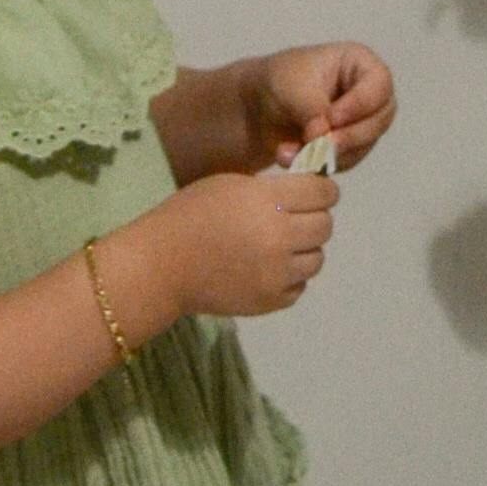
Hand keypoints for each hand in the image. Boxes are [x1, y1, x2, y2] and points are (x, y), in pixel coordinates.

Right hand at [164, 163, 335, 321]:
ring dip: (303, 249)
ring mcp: (278, 274)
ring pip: (317, 258)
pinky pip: (299, 286)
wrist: (161, 266)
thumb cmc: (190, 215)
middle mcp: (280, 238)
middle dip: (313, 217)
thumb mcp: (231, 184)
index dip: (321, 189)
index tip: (312, 191)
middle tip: (292, 218)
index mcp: (269, 202)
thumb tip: (308, 191)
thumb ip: (273, 189)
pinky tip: (267, 268)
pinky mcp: (271, 301)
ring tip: (278, 246)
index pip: (325, 192)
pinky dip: (290, 277)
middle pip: (325, 225)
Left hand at [255, 40, 396, 169]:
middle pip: (378, 120)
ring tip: (287, 153)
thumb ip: (312, 109)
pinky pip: (345, 162)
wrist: (258, 107)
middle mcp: (369, 94)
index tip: (330, 118)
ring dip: (325, 154)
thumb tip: (323, 138)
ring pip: (362, 146)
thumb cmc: (279, 82)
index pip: (380, 84)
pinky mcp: (350, 148)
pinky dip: (319, 164)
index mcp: (361, 64)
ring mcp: (363, 123)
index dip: (360, 104)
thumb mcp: (292, 86)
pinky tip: (292, 159)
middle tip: (316, 145)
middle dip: (346, 137)